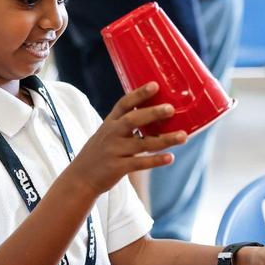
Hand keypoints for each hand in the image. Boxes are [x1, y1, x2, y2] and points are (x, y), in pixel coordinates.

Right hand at [65, 84, 186, 197]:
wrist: (80, 178)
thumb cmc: (98, 154)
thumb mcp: (106, 134)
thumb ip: (124, 125)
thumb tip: (154, 114)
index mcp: (109, 123)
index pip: (123, 104)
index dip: (139, 94)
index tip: (155, 85)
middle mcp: (111, 134)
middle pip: (132, 120)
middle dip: (152, 113)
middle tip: (171, 109)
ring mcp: (114, 151)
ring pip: (143, 143)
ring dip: (165, 140)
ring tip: (183, 136)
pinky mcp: (118, 168)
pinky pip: (140, 163)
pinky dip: (156, 161)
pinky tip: (170, 158)